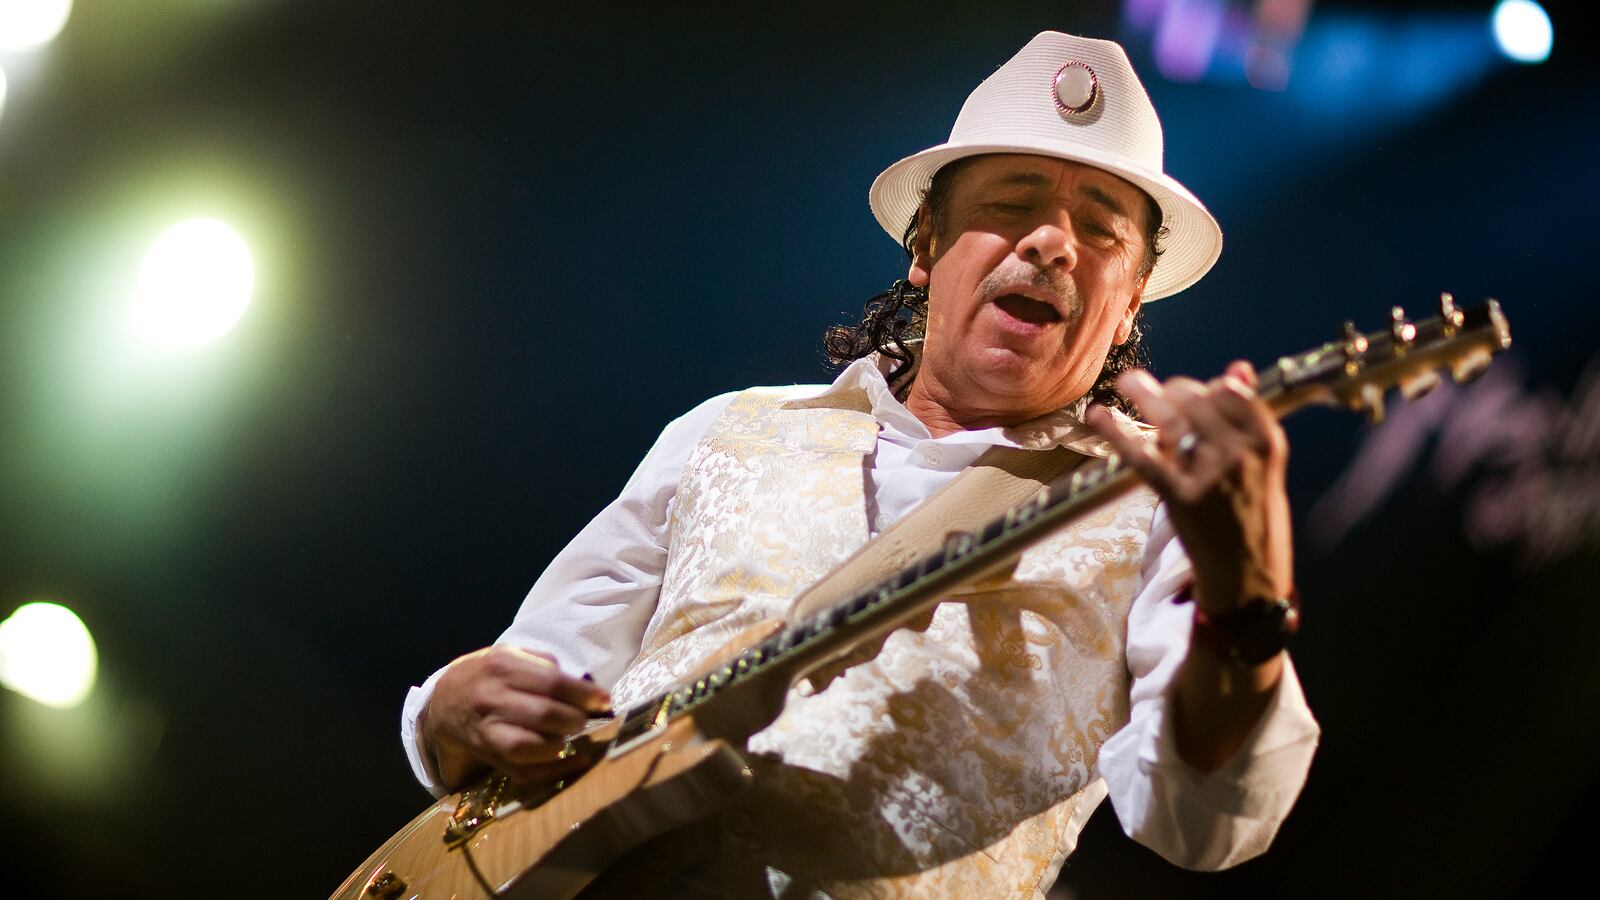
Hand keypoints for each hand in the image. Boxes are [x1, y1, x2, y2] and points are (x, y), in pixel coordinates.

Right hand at [420, 645, 612, 790]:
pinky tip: (576, 762)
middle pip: (543, 714)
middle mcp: (491, 699)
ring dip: (560, 744)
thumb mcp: (510, 654)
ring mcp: (487, 731)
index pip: (551, 682)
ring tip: (571, 736)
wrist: (444, 702)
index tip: (605, 700)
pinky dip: (554, 771)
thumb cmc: (488, 675)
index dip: (583, 694)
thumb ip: (544, 663)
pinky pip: (522, 772)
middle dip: (575, 719)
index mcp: (501, 667)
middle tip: (587, 718)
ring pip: (527, 747)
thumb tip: (583, 685)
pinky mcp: (488, 756)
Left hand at [1086, 361, 1293, 615]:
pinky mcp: (1179, 498)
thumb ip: (1249, 418)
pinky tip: (1098, 416)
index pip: (1230, 392)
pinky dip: (1117, 433)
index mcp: (1267, 443)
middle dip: (1171, 390)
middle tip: (1151, 390)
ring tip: (1127, 382)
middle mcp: (1240, 455)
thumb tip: (1238, 367)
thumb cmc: (1254, 514)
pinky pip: (1143, 456)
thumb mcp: (1264, 464)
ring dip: (1144, 394)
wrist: (1248, 576)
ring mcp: (1209, 476)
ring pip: (1171, 421)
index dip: (1206, 387)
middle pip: (1197, 401)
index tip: (1190, 392)